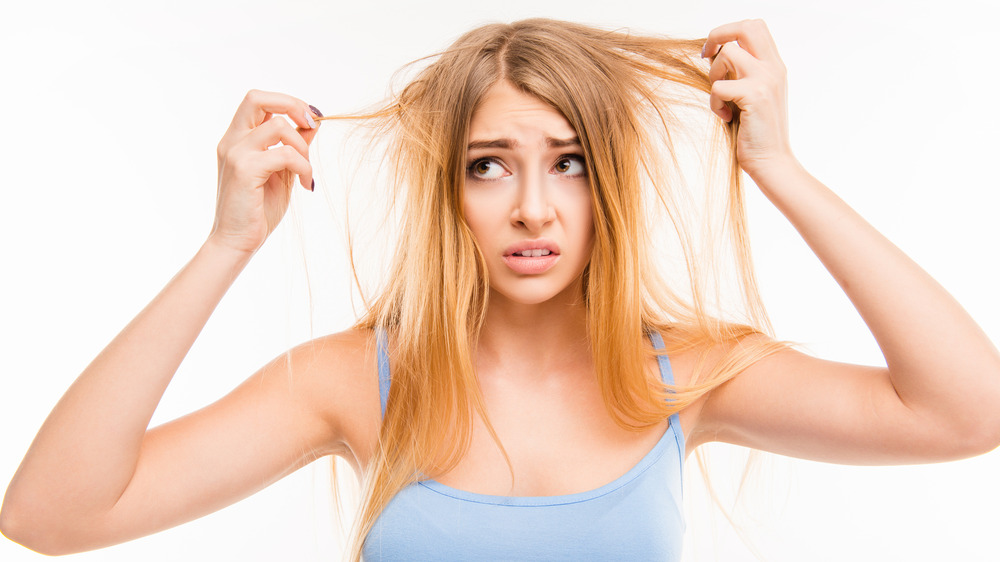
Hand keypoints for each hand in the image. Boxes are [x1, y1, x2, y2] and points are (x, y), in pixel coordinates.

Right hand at [210, 90, 319, 254]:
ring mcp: (236, 154)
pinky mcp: (244, 170)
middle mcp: (232, 141)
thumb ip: (293, 148)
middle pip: (257, 98)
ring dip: (302, 146)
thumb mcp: (282, 173)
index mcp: (237, 139)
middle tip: (310, 126)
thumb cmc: (258, 210)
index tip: (309, 122)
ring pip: (277, 125)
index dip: (288, 103)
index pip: (258, 101)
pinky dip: (303, 166)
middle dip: (291, 105)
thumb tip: (312, 124)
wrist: (237, 242)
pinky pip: (284, 154)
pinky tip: (305, 184)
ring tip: (306, 170)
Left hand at [702, 19, 794, 179]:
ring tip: (721, 100)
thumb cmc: (756, 132)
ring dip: (714, 75)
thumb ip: (741, 74)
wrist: (771, 161)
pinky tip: (725, 117)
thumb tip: (714, 56)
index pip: (754, 27)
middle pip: (746, 27)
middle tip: (705, 56)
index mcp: (774, 66)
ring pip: (728, 53)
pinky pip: (719, 86)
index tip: (712, 51)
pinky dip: (715, 103)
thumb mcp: (751, 96)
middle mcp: (773, 68)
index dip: (729, 31)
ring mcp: (766, 80)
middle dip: (718, 36)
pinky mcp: (755, 96)